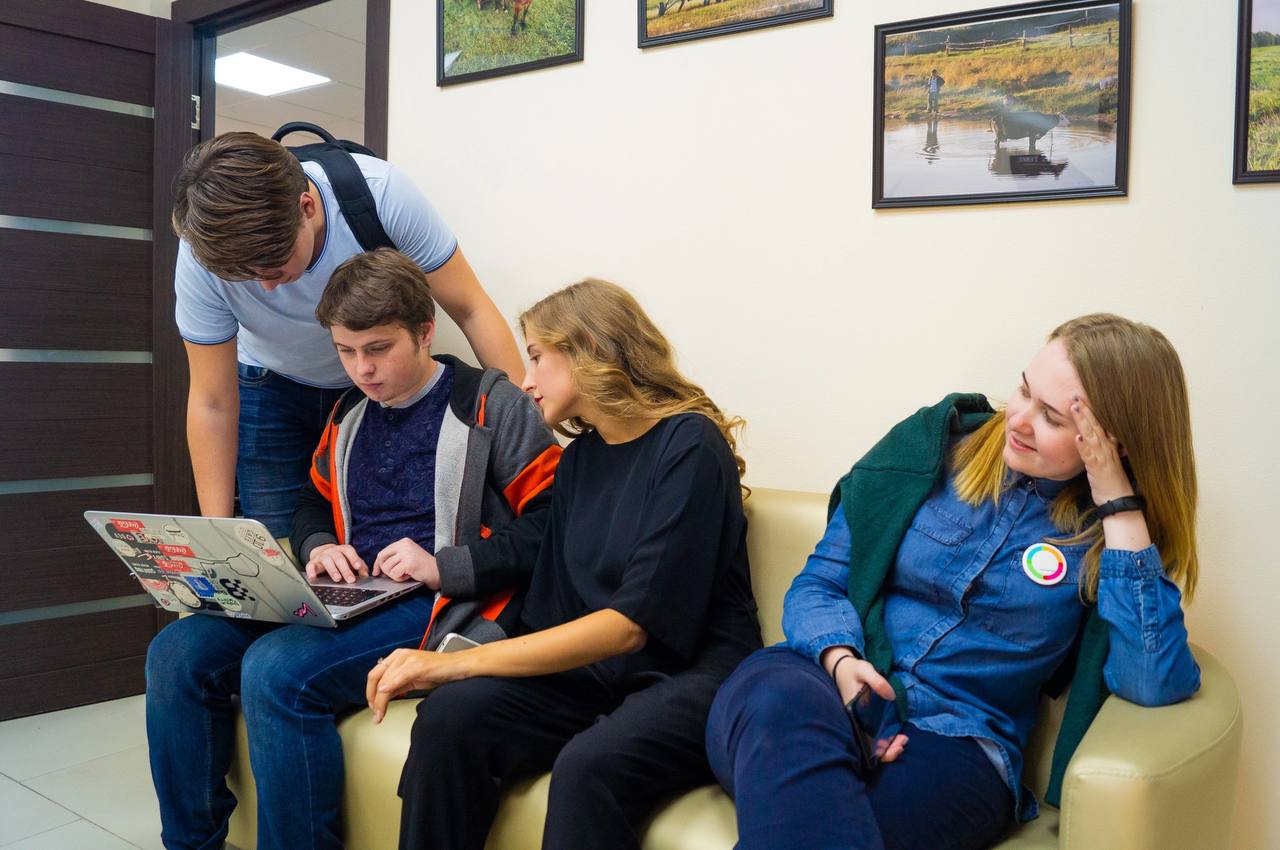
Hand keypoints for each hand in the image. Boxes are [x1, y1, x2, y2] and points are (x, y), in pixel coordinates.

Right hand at [305, 544, 367, 583]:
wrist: (322, 553)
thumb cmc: (341, 559)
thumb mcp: (351, 561)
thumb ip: (360, 567)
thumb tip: (366, 576)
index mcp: (343, 549)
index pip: (349, 551)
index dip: (354, 558)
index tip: (358, 567)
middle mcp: (332, 551)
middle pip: (339, 558)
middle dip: (345, 569)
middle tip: (351, 580)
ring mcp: (322, 556)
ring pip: (327, 561)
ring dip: (332, 570)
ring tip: (337, 579)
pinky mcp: (312, 562)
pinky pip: (310, 566)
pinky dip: (311, 571)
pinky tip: (313, 577)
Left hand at [366, 648, 459, 722]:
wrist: (457, 666)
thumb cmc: (437, 671)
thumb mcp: (411, 679)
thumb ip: (396, 685)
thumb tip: (382, 696)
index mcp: (397, 656)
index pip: (375, 675)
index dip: (369, 692)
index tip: (372, 706)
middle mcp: (400, 655)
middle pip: (376, 678)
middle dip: (372, 699)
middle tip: (375, 713)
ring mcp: (409, 660)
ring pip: (385, 682)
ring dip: (380, 702)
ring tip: (380, 714)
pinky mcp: (417, 666)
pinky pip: (398, 678)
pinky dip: (389, 688)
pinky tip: (385, 696)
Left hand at [373, 538, 440, 586]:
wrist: (439, 571)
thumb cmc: (423, 567)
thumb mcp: (408, 556)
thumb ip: (395, 557)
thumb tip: (378, 568)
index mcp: (404, 542)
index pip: (383, 552)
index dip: (377, 564)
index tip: (376, 572)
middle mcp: (404, 545)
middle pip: (382, 559)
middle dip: (385, 571)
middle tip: (396, 575)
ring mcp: (407, 553)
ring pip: (388, 568)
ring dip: (395, 575)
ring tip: (406, 574)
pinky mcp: (409, 563)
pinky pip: (394, 574)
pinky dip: (400, 579)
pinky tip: (409, 576)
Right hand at [822, 648, 908, 762]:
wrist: (842, 668)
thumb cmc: (853, 670)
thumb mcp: (865, 670)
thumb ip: (877, 682)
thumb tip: (891, 696)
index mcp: (853, 714)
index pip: (865, 741)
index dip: (882, 750)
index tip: (897, 745)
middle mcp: (856, 722)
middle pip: (869, 748)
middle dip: (889, 752)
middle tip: (903, 743)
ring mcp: (860, 722)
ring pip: (873, 744)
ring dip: (889, 747)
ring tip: (903, 740)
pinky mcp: (865, 719)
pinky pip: (874, 735)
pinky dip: (886, 739)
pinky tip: (897, 735)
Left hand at [1070, 397, 1133, 505]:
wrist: (1118, 500)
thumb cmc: (1110, 481)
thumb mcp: (1105, 460)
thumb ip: (1099, 447)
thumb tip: (1087, 437)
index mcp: (1108, 445)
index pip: (1099, 424)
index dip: (1090, 411)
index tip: (1081, 398)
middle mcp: (1107, 447)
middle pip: (1095, 425)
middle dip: (1085, 410)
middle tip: (1075, 395)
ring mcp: (1103, 457)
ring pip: (1091, 435)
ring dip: (1083, 421)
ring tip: (1074, 407)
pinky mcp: (1098, 468)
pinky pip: (1089, 455)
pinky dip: (1083, 446)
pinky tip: (1077, 437)